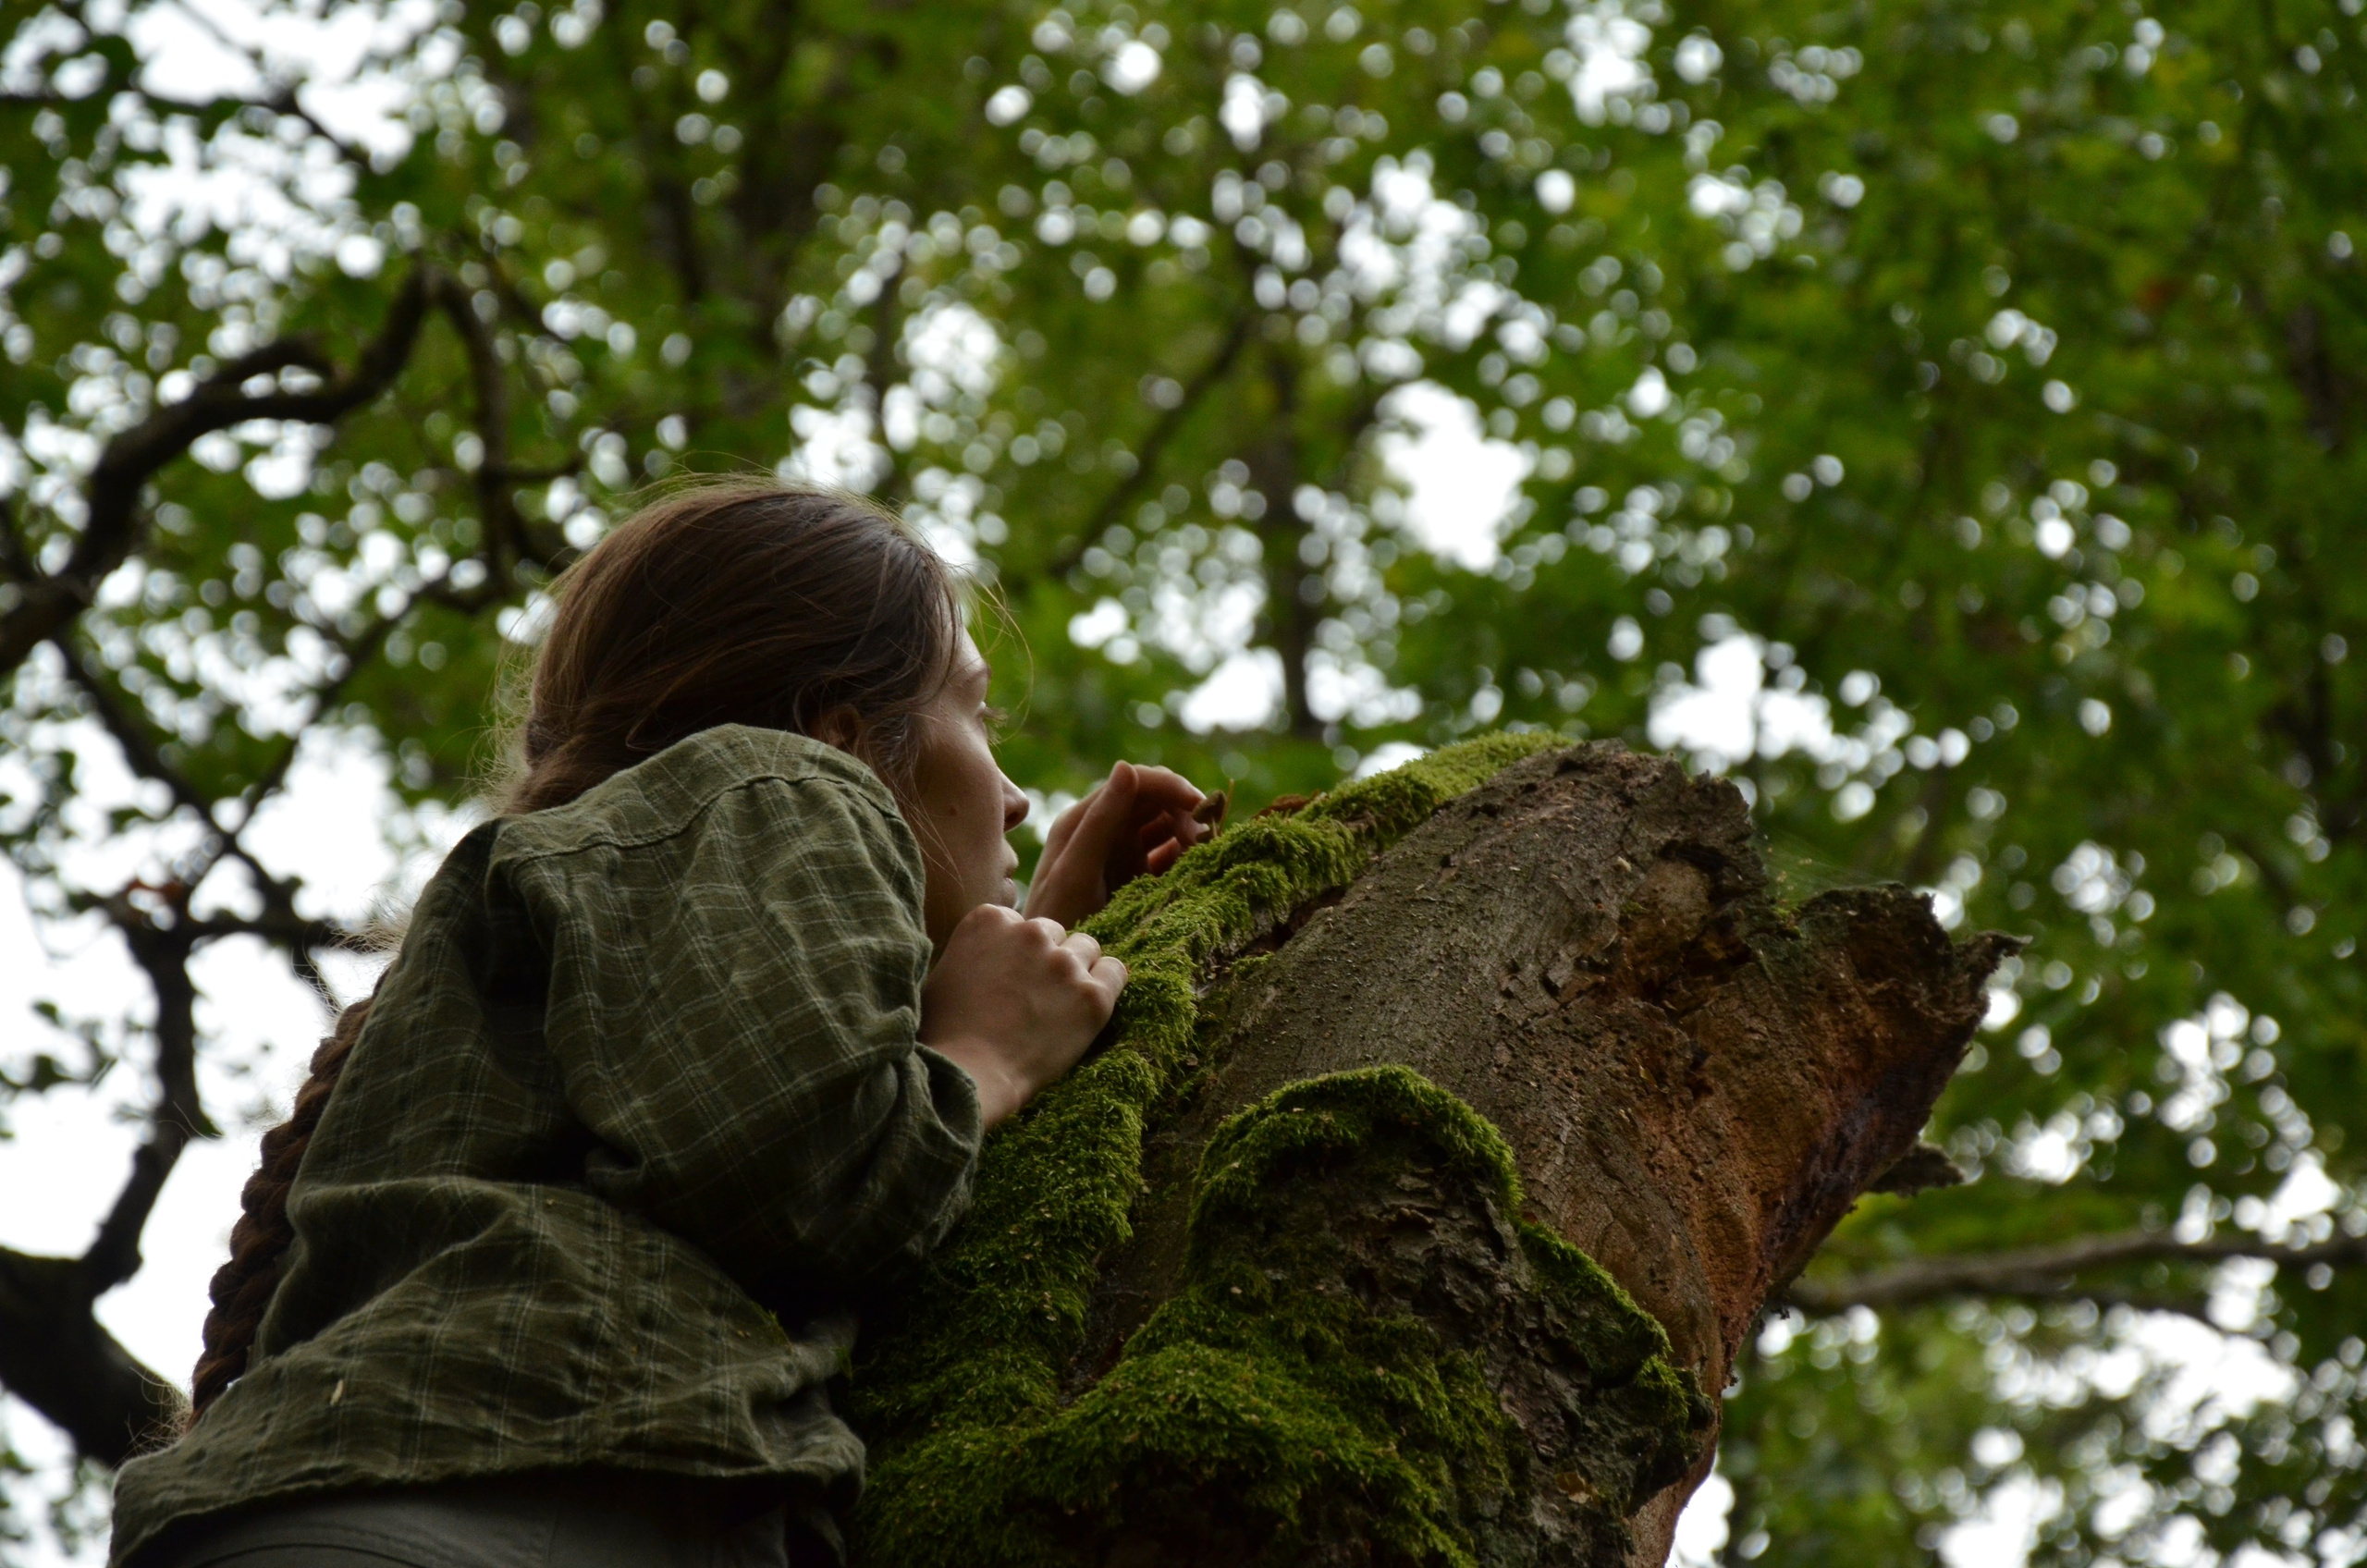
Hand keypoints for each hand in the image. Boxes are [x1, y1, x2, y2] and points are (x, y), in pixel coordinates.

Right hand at [919, 904, 1126, 1128]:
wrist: (967, 1073)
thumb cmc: (945, 1033)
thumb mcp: (945, 972)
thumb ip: (976, 949)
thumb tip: (991, 954)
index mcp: (990, 919)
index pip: (1020, 924)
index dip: (1016, 954)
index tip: (1010, 981)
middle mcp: (1030, 932)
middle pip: (1054, 933)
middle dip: (1046, 959)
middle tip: (1034, 998)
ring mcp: (1063, 963)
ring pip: (1086, 949)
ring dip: (1076, 971)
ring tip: (1058, 1007)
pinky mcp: (1092, 995)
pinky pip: (1115, 972)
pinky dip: (1105, 985)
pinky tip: (1088, 1007)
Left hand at [1025, 761, 1210, 928]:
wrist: (1055, 968)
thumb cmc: (1057, 919)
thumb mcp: (1076, 870)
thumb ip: (1101, 821)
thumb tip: (1127, 767)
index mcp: (1086, 818)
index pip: (1136, 781)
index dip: (1170, 786)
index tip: (1200, 807)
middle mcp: (1106, 829)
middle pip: (1157, 800)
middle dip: (1185, 810)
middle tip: (1203, 840)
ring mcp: (1124, 852)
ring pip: (1168, 826)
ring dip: (1191, 832)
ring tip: (1203, 856)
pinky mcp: (1139, 876)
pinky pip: (1170, 855)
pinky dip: (1188, 856)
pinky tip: (1198, 869)